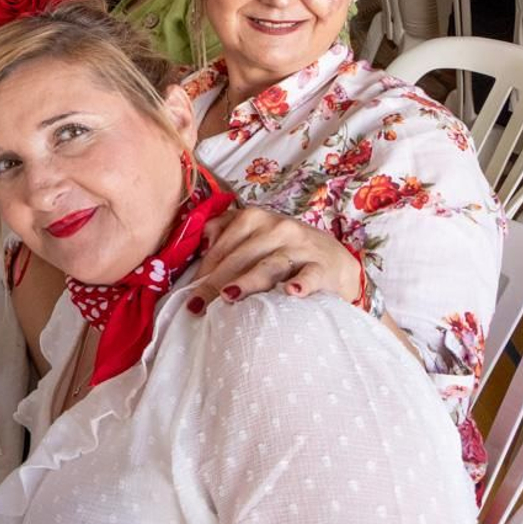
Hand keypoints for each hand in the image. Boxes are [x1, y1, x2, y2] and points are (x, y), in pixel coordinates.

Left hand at [189, 204, 361, 311]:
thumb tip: (199, 241)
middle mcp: (278, 228)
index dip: (204, 269)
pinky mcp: (323, 267)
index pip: (223, 245)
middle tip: (197, 305)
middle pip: (240, 257)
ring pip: (269, 265)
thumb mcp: (255, 234)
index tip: (187, 292)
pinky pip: (310, 276)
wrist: (335, 260)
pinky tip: (291, 293)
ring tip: (229, 296)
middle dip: (215, 282)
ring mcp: (301, 247)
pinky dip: (301, 284)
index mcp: (255, 218)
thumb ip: (225, 230)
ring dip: (248, 281)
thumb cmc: (284, 250)